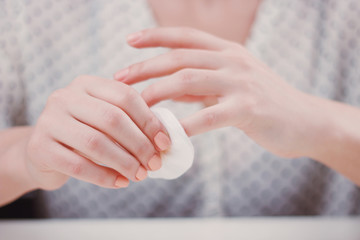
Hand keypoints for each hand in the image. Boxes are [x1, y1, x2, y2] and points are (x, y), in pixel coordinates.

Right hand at [26, 75, 170, 189]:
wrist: (44, 151)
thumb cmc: (83, 135)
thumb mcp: (105, 121)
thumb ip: (131, 124)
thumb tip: (164, 141)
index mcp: (86, 84)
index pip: (125, 97)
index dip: (149, 121)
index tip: (164, 143)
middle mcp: (65, 96)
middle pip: (112, 119)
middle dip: (139, 144)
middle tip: (154, 163)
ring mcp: (49, 120)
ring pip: (96, 142)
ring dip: (124, 162)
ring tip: (140, 175)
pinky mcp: (39, 147)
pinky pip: (78, 165)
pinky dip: (104, 176)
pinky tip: (120, 182)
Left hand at [114, 27, 317, 158]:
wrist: (304, 121)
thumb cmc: (263, 103)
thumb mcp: (232, 84)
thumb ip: (202, 84)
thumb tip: (169, 86)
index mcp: (228, 52)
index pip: (185, 37)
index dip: (156, 36)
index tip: (130, 41)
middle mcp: (233, 61)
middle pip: (180, 57)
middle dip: (146, 67)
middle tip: (120, 79)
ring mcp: (242, 82)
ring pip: (189, 80)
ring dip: (157, 92)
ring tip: (137, 106)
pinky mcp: (249, 108)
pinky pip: (210, 116)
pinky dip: (186, 124)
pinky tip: (168, 133)